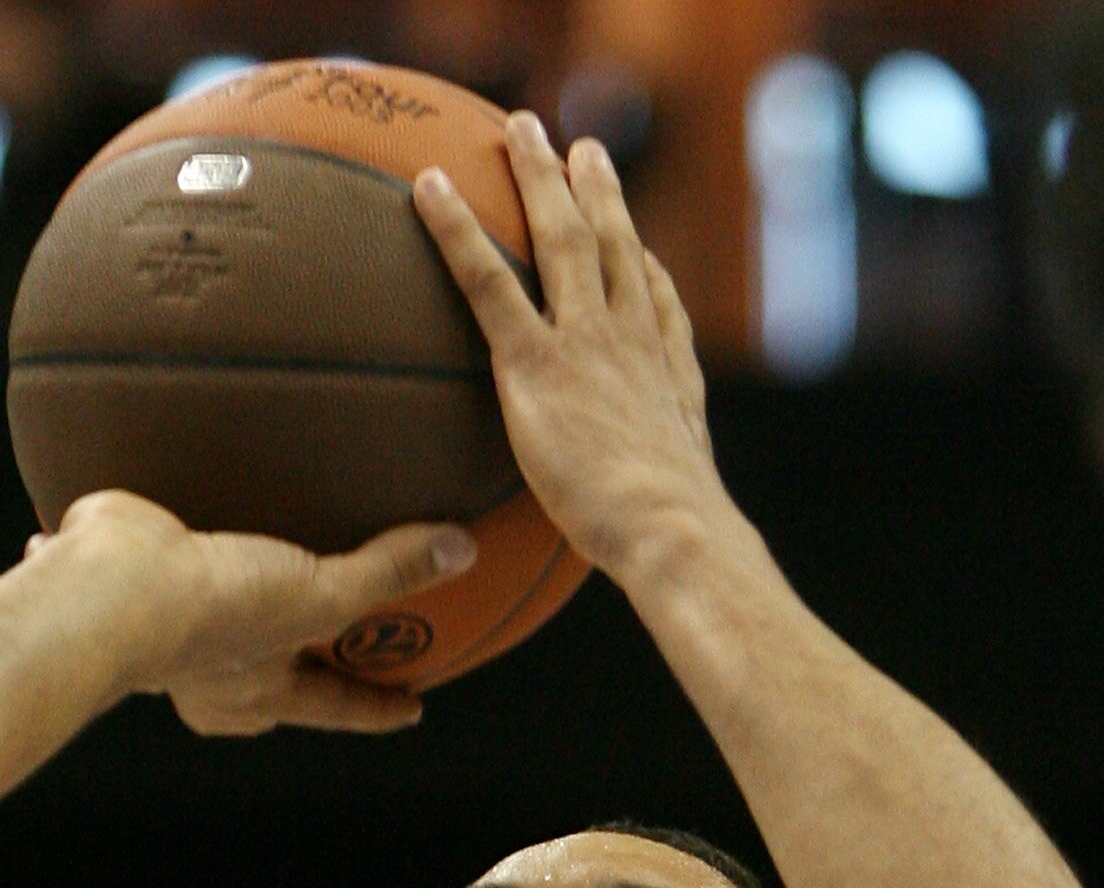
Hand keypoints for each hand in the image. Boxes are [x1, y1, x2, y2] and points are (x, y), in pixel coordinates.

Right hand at [28, 491, 475, 734]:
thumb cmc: (215, 615)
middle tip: (332, 651)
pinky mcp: (126, 578)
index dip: (376, 706)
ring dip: (225, 611)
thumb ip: (387, 571)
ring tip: (244, 578)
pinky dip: (134, 553)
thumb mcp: (318, 594)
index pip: (336, 705)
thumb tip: (462, 551)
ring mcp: (165, 630)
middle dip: (299, 668)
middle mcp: (211, 675)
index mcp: (260, 694)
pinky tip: (138, 521)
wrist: (114, 590)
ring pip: (209, 630)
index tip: (410, 709)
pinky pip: (140, 566)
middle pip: (271, 680)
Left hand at [413, 115, 738, 585]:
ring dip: (539, 177)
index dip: (642, 262)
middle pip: (613, 243)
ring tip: (517, 131)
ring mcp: (585, 341)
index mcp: (665, 372)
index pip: (655, 302)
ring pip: (562, 237)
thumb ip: (652, 497)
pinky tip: (429, 190)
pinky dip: (456, 229)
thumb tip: (652, 537)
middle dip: (596, 190)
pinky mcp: (537, 363)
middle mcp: (630, 338)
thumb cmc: (674, 540)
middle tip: (581, 148)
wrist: (671, 530)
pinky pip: (487, 281)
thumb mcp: (673, 509)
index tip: (633, 235)